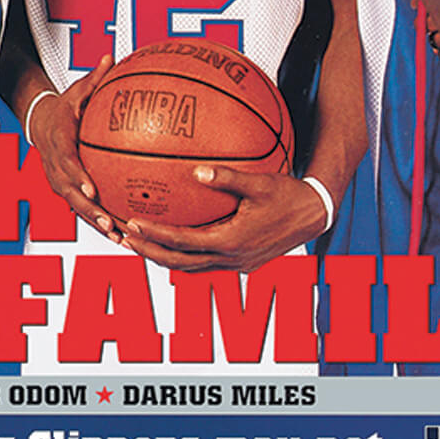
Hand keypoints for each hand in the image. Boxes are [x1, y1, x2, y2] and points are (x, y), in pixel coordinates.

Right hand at [27, 57, 119, 240]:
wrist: (40, 123)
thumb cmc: (65, 107)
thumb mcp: (77, 91)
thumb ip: (96, 78)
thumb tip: (112, 56)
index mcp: (59, 142)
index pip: (66, 162)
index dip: (78, 177)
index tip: (93, 189)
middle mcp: (56, 166)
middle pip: (71, 194)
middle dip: (90, 211)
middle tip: (110, 224)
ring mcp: (58, 182)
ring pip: (76, 207)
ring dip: (96, 224)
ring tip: (119, 239)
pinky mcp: (66, 191)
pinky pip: (82, 209)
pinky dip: (99, 223)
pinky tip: (122, 237)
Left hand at [120, 167, 331, 272]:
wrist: (315, 214)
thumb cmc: (289, 195)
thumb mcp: (261, 182)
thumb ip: (229, 177)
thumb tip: (197, 170)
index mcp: (232, 241)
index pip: (183, 243)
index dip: (156, 236)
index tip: (133, 225)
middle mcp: (232, 259)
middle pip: (180, 264)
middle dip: (150, 252)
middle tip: (124, 238)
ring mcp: (237, 265)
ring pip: (191, 268)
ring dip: (165, 257)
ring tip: (140, 242)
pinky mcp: (242, 263)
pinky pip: (204, 263)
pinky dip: (184, 256)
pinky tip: (173, 240)